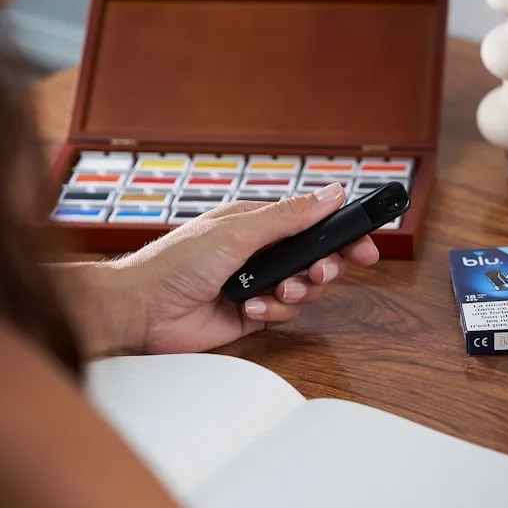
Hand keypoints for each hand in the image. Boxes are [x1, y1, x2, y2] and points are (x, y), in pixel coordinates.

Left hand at [112, 182, 378, 353]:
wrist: (141, 309)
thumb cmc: (175, 262)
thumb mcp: (239, 231)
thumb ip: (290, 216)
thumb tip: (332, 194)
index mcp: (258, 223)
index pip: (314, 224)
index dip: (343, 235)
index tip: (366, 245)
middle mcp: (261, 252)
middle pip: (317, 258)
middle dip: (325, 267)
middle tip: (319, 272)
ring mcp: (258, 283)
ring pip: (306, 289)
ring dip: (298, 291)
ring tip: (277, 290)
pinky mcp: (253, 314)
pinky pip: (284, 313)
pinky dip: (274, 311)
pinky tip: (251, 308)